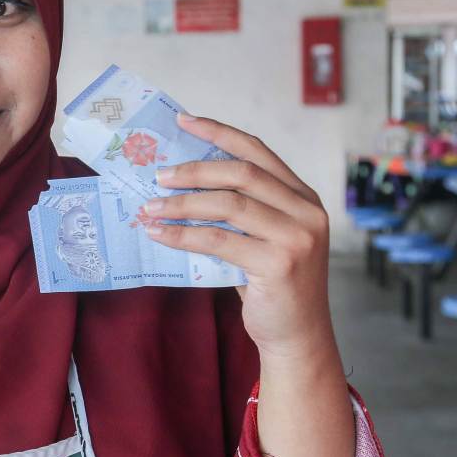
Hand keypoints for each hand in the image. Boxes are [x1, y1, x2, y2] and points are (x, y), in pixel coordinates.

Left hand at [142, 113, 332, 360]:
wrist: (296, 336)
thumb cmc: (271, 285)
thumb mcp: (262, 237)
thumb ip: (240, 210)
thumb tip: (179, 183)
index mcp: (303, 197)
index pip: (258, 151)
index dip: (219, 132)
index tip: (184, 120)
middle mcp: (306, 211)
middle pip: (241, 173)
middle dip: (193, 171)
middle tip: (158, 176)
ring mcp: (297, 237)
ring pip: (228, 205)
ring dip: (182, 204)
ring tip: (150, 206)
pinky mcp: (279, 263)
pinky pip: (218, 240)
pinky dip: (183, 235)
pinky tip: (159, 233)